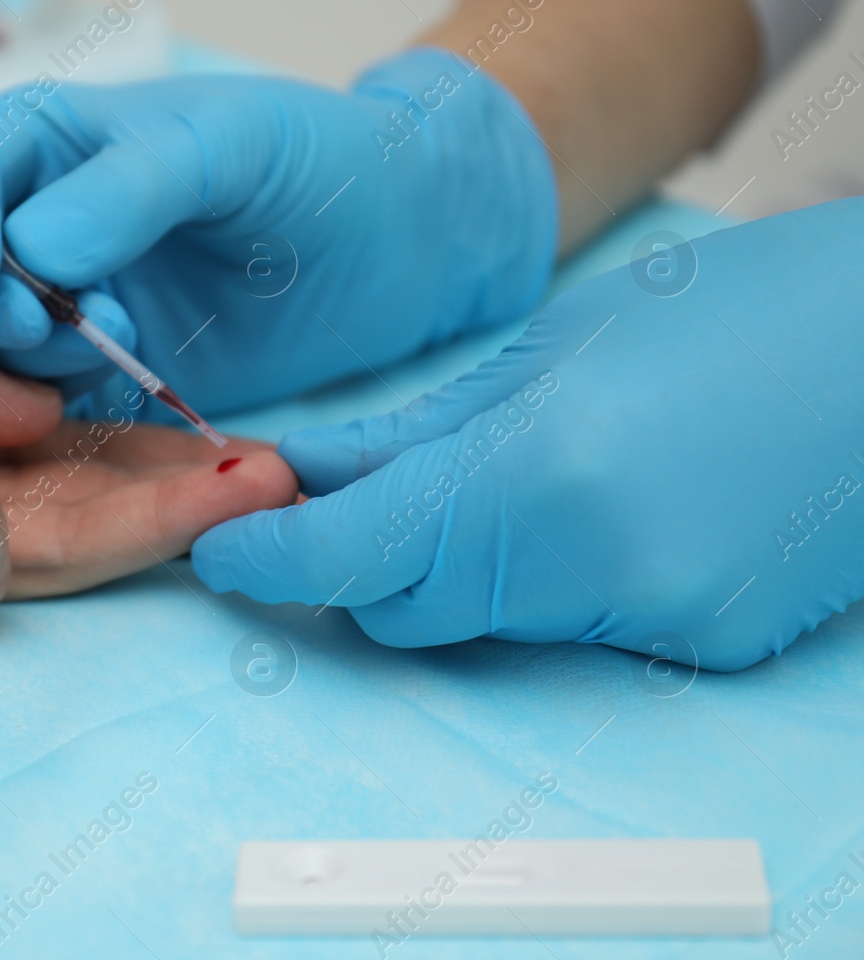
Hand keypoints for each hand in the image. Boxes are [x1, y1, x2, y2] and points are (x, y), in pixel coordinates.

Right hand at [0, 48, 556, 416]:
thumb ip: (130, 187)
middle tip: (72, 326)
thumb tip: (31, 248)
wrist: (398, 250)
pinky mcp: (92, 382)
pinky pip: (26, 406)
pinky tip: (127, 389)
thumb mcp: (230, 148)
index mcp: (49, 143)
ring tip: (123, 346)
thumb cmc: (319, 166)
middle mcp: (32, 226)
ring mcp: (57, 310)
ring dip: (17, 361)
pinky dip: (47, 412)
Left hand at [193, 199, 863, 671]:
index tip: (222, 548)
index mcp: (535, 480)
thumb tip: (312, 472)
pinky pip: (575, 627)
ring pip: (489, 620)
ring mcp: (652, 622)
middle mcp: (588, 574)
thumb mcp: (550, 353)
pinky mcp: (700, 645)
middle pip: (406, 608)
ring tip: (533, 470)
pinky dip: (557, 578)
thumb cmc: (736, 313)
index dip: (265, 559)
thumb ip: (416, 434)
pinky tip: (613, 504)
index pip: (348, 558)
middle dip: (367, 561)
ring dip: (468, 565)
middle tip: (367, 492)